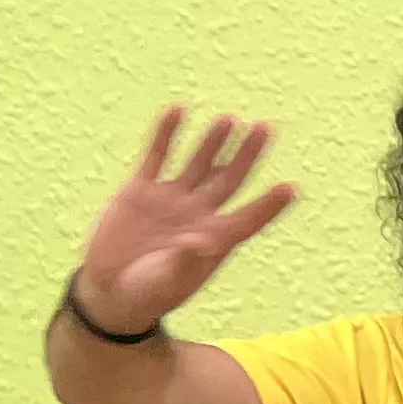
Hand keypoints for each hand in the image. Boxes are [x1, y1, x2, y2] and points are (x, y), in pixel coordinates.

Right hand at [73, 107, 297, 336]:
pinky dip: (166, 134)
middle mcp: (198, 215)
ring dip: (213, 142)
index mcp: (214, 240)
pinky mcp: (141, 191)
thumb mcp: (167, 282)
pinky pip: (157, 156)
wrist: (111, 290)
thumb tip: (203, 242)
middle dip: (247, 155)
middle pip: (229, 180)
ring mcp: (171, 200)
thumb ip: (186, 262)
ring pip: (198, 164)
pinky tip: (178, 110)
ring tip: (230, 119)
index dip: (270, 205)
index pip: (250, 218)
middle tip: (265, 128)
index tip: (291, 188)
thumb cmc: (148, 293)